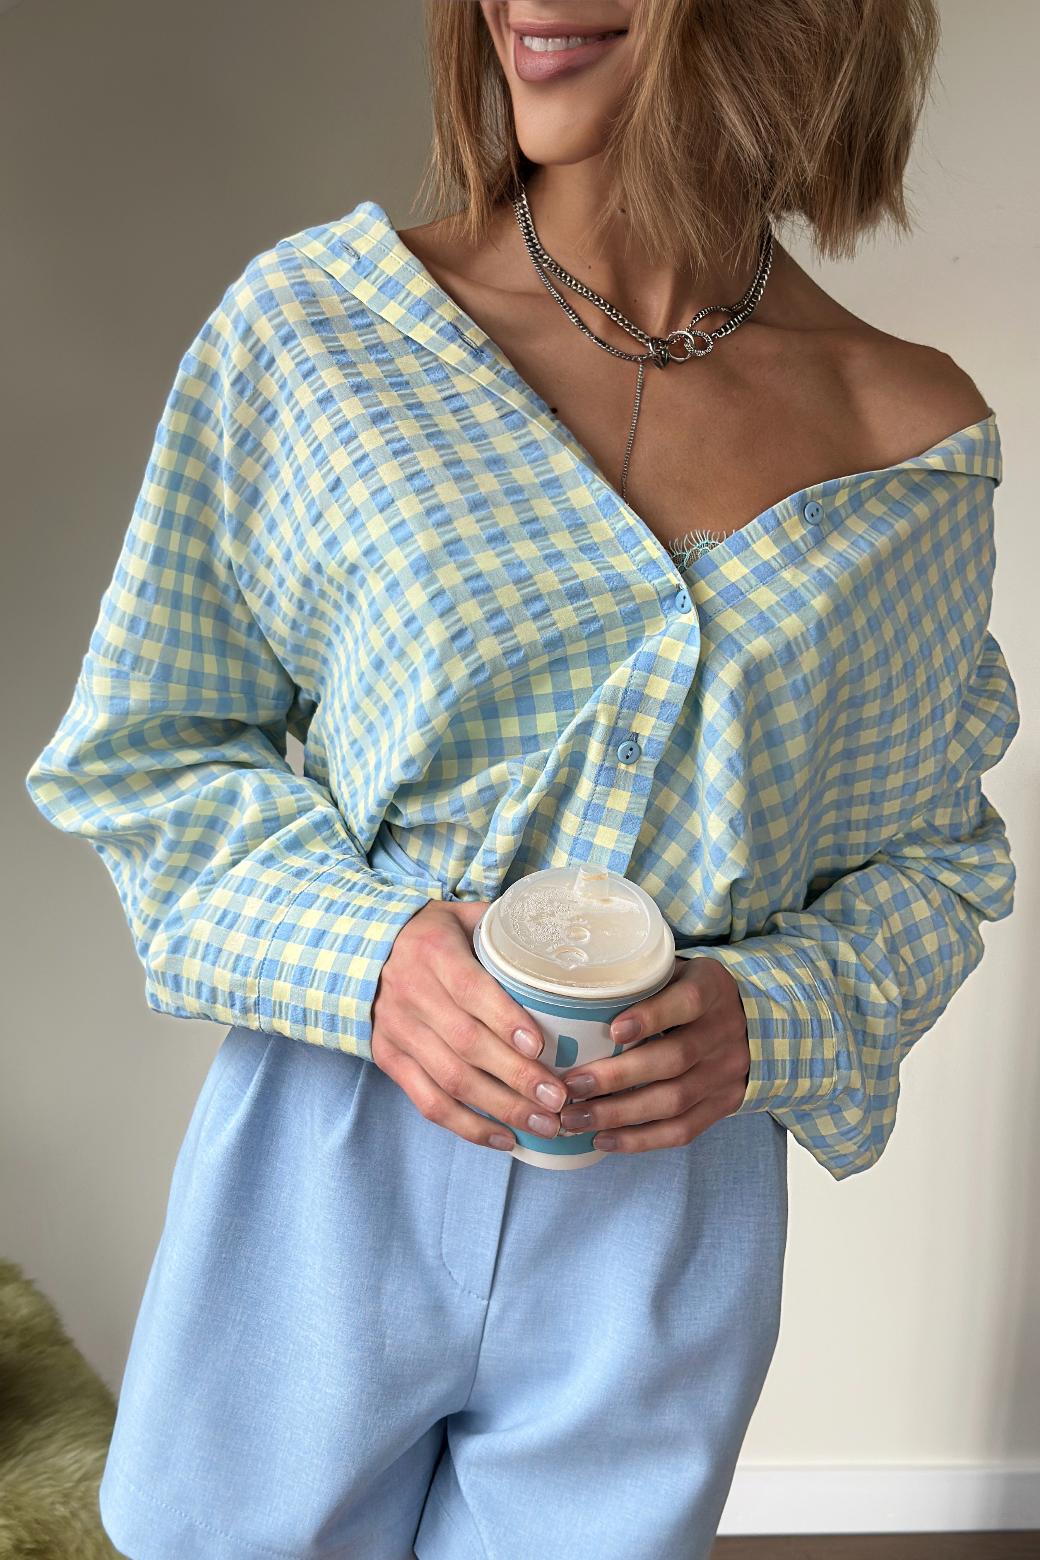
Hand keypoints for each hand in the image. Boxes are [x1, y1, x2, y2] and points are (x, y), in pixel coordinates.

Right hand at [371, 898, 569, 1152]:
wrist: (362, 948)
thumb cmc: (431, 933)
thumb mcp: (463, 915)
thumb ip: (505, 929)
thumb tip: (565, 944)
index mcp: (434, 952)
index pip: (470, 989)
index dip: (505, 1020)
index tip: (540, 1045)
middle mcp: (411, 992)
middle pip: (465, 1042)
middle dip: (516, 1075)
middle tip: (559, 1098)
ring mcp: (397, 1030)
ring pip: (450, 1078)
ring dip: (500, 1108)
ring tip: (544, 1124)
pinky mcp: (389, 1059)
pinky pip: (428, 1101)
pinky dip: (467, 1126)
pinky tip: (506, 1138)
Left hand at [557, 956, 750, 1153]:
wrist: (751, 1020)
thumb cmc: (688, 992)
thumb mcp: (675, 972)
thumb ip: (640, 982)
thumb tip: (575, 997)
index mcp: (712, 988)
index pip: (687, 1001)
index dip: (651, 1017)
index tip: (613, 1031)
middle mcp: (725, 1031)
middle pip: (674, 1059)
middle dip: (617, 1077)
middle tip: (571, 1086)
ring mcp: (727, 1072)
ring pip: (674, 1100)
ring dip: (620, 1114)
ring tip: (575, 1118)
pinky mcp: (725, 1104)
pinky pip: (683, 1130)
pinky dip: (641, 1139)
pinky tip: (604, 1139)